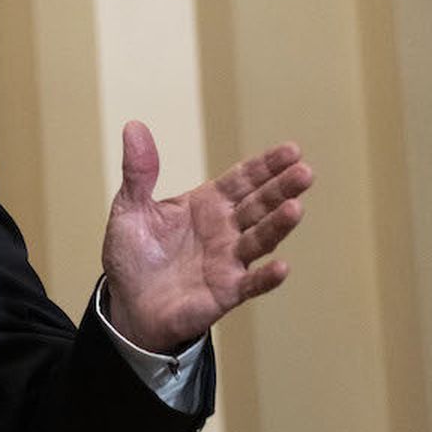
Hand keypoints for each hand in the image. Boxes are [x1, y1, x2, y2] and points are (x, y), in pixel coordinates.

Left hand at [102, 122, 312, 352]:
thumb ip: (139, 172)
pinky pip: (250, 284)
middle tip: (304, 172)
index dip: (266, 166)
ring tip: (295, 208)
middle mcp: (225, 230)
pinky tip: (282, 267)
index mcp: (206, 204)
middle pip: (259, 205)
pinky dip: (266, 278)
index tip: (292, 150)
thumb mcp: (130, 209)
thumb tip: (133, 126)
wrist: (127, 305)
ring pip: (260, 240)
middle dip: (282, 188)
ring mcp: (228, 261)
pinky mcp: (224, 293)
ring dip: (278, 226)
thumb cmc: (133, 256)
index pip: (242, 180)